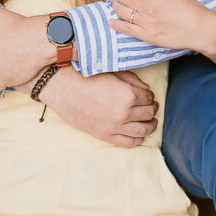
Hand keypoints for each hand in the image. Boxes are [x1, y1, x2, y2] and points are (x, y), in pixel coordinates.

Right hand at [39, 69, 158, 147]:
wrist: (63, 87)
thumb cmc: (86, 76)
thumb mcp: (112, 72)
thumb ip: (133, 80)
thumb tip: (147, 89)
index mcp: (128, 94)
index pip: (149, 97)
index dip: (150, 96)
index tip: (148, 95)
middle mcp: (124, 112)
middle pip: (148, 113)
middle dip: (152, 109)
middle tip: (152, 107)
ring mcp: (115, 126)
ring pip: (143, 130)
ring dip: (151, 125)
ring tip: (151, 122)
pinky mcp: (105, 135)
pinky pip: (128, 142)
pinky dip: (138, 140)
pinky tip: (140, 134)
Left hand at [110, 0, 215, 52]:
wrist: (200, 28)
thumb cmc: (189, 7)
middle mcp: (149, 5)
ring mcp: (147, 21)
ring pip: (122, 11)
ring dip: (116, 7)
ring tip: (115, 6)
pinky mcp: (147, 35)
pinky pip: (126, 28)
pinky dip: (115, 24)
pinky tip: (111, 22)